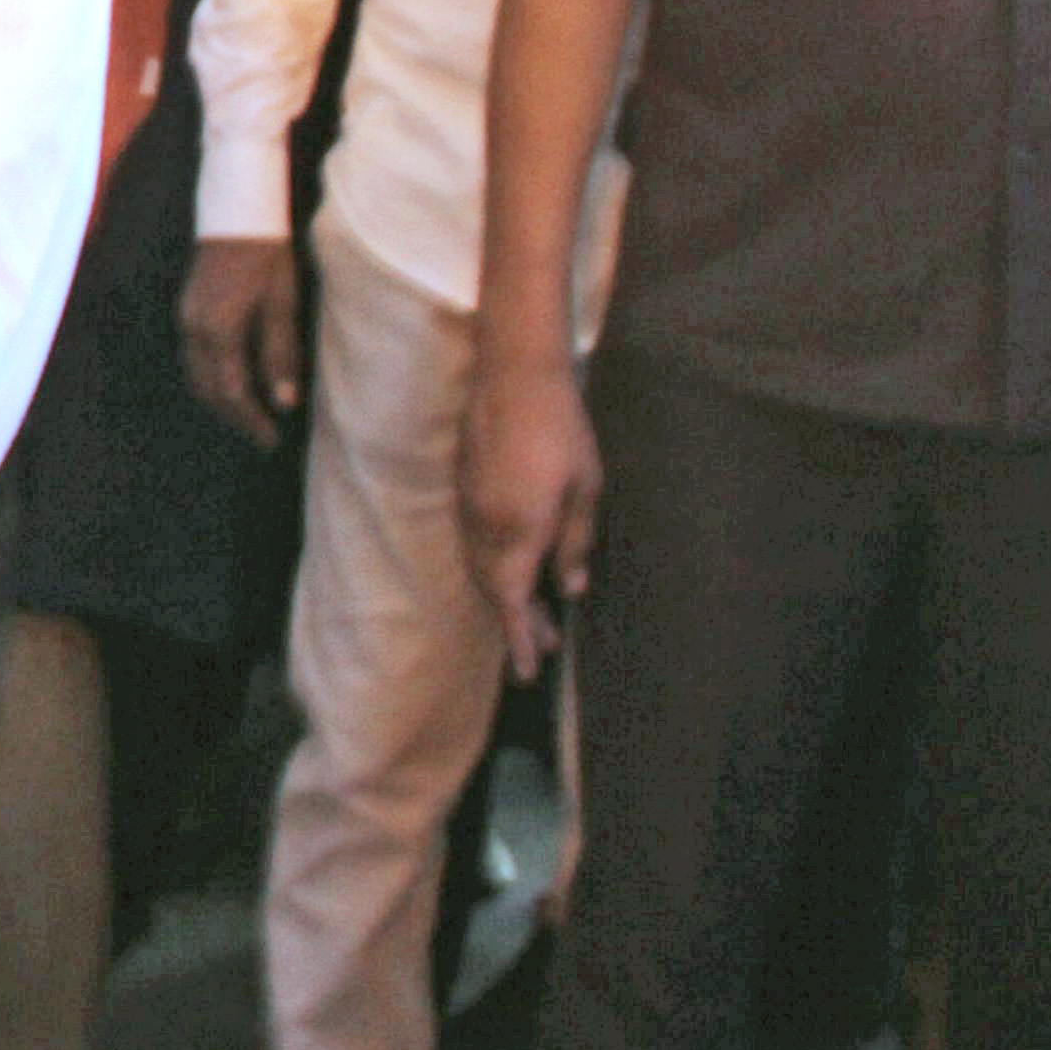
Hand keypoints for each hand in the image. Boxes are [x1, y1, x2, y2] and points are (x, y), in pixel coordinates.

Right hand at [179, 236, 306, 449]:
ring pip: (195, 376)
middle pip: (207, 390)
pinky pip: (193, 359)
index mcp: (219, 329)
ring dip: (220, 401)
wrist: (238, 212)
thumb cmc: (268, 255)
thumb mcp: (282, 304)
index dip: (251, 421)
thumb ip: (280, 354)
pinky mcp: (187, 311)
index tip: (272, 440)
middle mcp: (194, 328)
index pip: (232, 392)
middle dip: (234, 418)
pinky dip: (211, 380)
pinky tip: (234, 382)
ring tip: (249, 416)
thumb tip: (285, 402)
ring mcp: (186, 318)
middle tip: (263, 437)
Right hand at [461, 354, 600, 681]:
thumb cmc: (563, 431)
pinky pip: (476, 543)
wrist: (515, 376)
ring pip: (482, 567)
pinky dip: (496, 567)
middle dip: (517, 622)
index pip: (513, 600)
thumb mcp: (585, 489)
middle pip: (494, 589)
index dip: (520, 639)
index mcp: (519, 530)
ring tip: (535, 615)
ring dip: (505, 595)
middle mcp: (486, 526)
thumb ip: (574, 543)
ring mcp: (470, 507)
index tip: (529, 673)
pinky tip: (517, 567)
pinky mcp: (465, 489)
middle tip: (544, 646)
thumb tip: (568, 589)